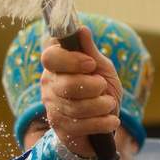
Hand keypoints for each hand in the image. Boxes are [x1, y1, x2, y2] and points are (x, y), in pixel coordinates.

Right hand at [40, 29, 121, 159]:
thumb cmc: (100, 91)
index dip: (72, 60)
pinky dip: (104, 122)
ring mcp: (53, 108)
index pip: (51, 57)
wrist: (103, 123)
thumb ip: (90, 51)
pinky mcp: (61, 129)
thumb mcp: (101, 68)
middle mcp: (49, 86)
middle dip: (94, 87)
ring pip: (78, 107)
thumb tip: (81, 29)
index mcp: (56, 66)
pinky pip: (84, 125)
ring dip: (103, 105)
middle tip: (103, 87)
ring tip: (108, 104)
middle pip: (67, 85)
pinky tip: (110, 119)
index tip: (91, 64)